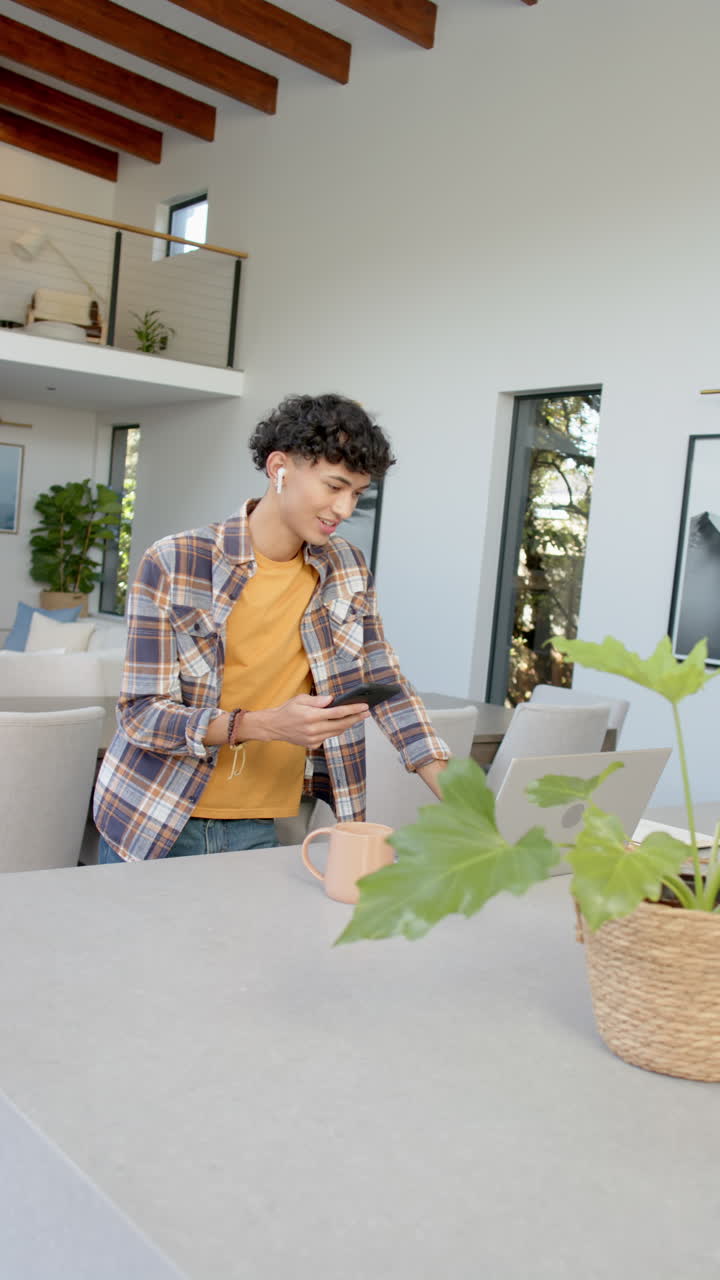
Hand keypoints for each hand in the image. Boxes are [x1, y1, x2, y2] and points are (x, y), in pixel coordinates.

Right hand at [243, 694, 370, 749]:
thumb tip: (332, 700)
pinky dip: (335, 730)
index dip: (353, 709)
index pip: (338, 713)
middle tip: (366, 712)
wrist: (274, 727)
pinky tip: (340, 724)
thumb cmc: (287, 710)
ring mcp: (313, 739)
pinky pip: (329, 737)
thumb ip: (318, 700)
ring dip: (348, 724)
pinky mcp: (313, 745)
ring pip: (337, 732)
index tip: (364, 706)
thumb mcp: (300, 699)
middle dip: (356, 718)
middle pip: (341, 725)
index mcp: (311, 716)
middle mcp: (314, 729)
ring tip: (357, 717)